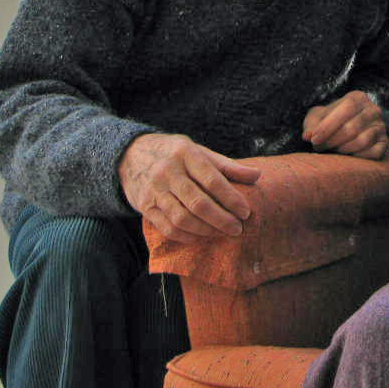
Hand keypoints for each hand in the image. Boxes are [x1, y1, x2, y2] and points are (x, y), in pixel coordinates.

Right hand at [118, 133, 261, 243]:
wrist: (130, 154)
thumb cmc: (174, 154)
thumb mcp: (200, 151)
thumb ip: (227, 165)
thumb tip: (257, 175)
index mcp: (186, 154)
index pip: (212, 180)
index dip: (231, 198)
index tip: (246, 211)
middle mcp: (168, 172)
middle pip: (198, 202)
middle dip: (221, 219)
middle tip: (237, 228)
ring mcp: (154, 190)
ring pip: (182, 218)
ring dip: (206, 230)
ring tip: (222, 233)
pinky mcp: (144, 206)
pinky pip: (167, 227)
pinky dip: (187, 236)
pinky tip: (201, 236)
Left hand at [303, 90, 387, 159]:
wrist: (347, 128)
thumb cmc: (330, 122)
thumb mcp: (317, 118)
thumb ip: (311, 125)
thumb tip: (307, 136)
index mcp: (358, 98)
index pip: (346, 108)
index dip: (329, 125)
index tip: (313, 139)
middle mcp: (373, 110)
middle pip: (352, 128)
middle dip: (332, 140)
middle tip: (318, 147)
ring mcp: (381, 126)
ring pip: (362, 142)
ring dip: (342, 150)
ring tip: (331, 150)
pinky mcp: (385, 142)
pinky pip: (372, 153)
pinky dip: (356, 157)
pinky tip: (346, 155)